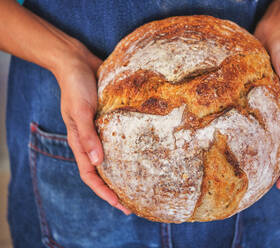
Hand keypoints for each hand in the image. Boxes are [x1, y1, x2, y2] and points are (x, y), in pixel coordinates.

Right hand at [53, 41, 131, 214]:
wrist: (77, 62)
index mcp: (80, 142)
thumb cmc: (76, 86)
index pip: (90, 174)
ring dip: (123, 172)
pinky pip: (119, 140)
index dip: (103, 192)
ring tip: (141, 183)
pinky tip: (143, 153)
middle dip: (115, 188)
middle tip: (133, 202)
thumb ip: (87, 135)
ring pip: (112, 157)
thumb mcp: (80, 110)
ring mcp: (101, 130)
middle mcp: (91, 140)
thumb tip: (99, 161)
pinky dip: (129, 151)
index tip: (119, 205)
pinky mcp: (110, 120)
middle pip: (103, 171)